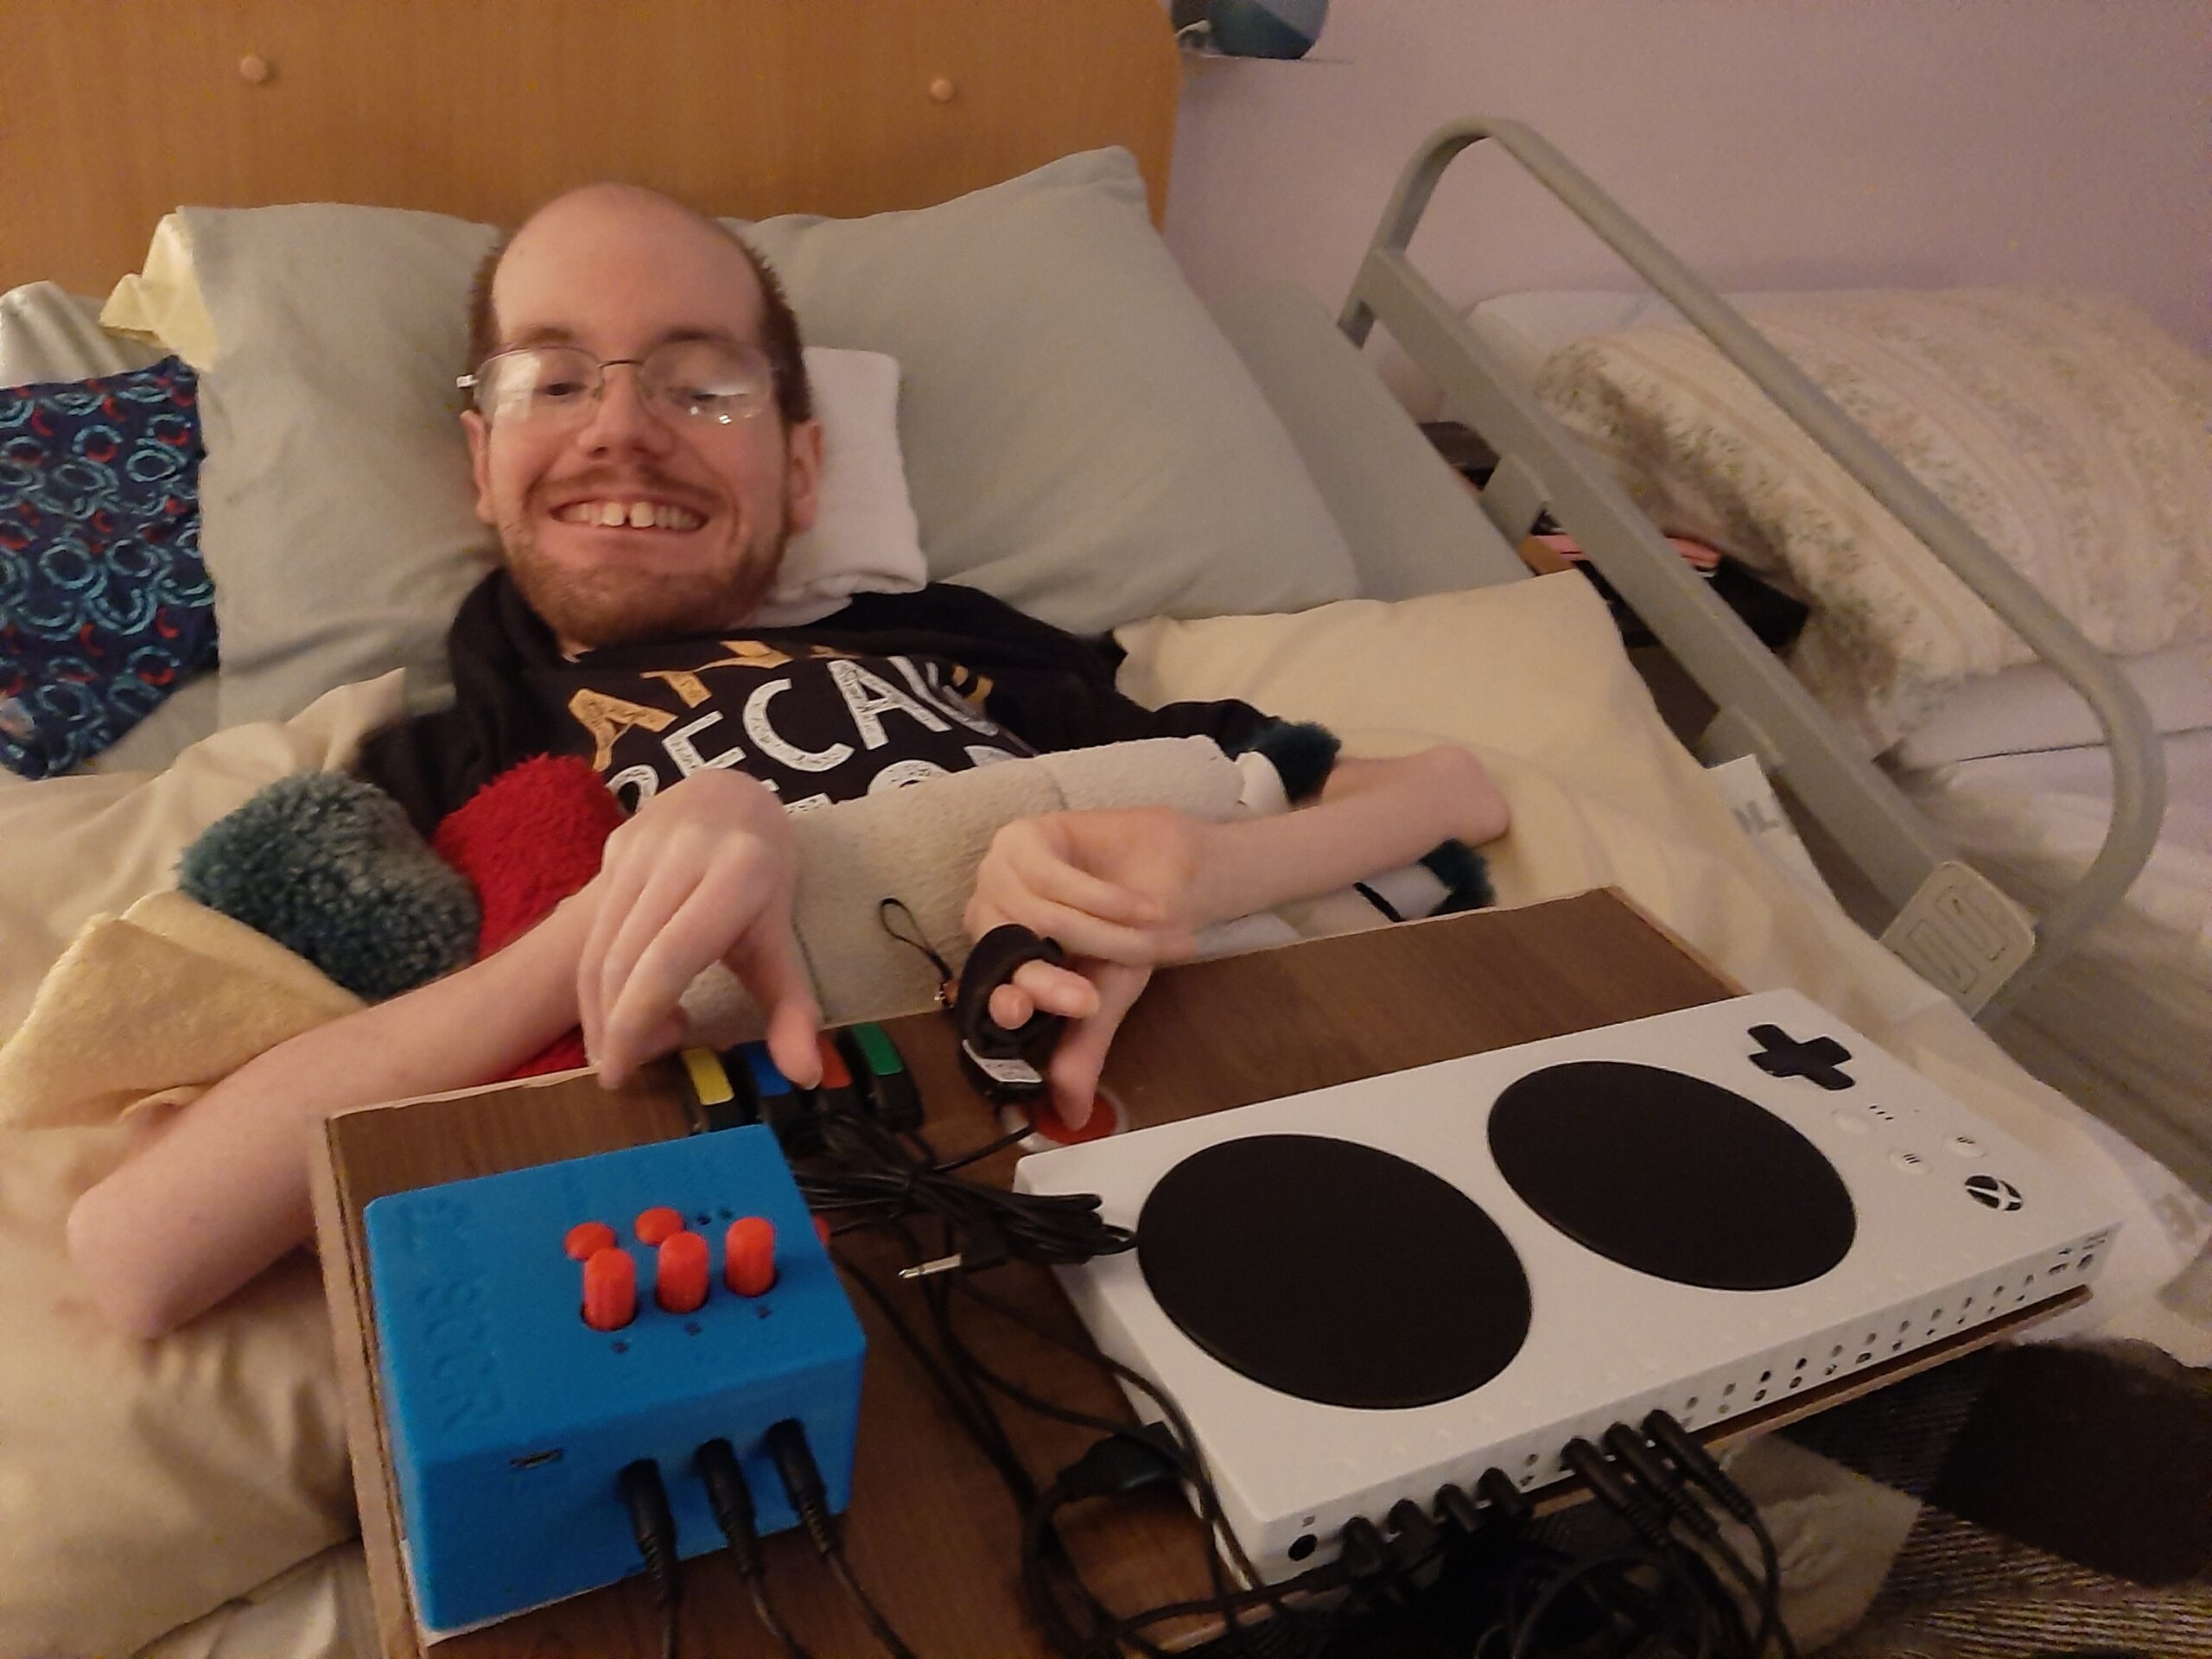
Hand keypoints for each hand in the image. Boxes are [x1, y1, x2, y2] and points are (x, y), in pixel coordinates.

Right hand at [579, 770, 821, 1089]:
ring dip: (596, 1008)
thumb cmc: (763, 876)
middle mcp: (683, 853)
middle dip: (612, 1028)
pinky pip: (592, 925)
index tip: (620, 1075)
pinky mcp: (615, 845)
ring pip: (599, 945)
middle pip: (625, 959)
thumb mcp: (782, 936)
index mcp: (737, 874)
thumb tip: (804, 1076)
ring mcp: (642, 845)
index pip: (667, 962)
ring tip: (616, 1045)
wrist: (730, 794)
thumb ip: (791, 1006)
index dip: (636, 1024)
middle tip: (618, 1071)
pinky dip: (594, 978)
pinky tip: (614, 1005)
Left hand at [965, 808, 1212, 1126]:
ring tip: (1155, 934)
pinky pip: (1057, 878)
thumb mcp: (1109, 996)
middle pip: (1008, 951)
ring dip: (1104, 933)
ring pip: (1039, 916)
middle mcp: (990, 917)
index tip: (1019, 1017)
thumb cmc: (1130, 933)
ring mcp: (1001, 873)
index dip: (1004, 1003)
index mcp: (1000, 961)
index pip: (989, 988)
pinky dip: (1107, 899)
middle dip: (1052, 979)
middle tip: (1090, 999)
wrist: (1171, 873)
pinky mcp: (1023, 836)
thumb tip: (1070, 1118)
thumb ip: (1081, 1048)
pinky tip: (1144, 907)